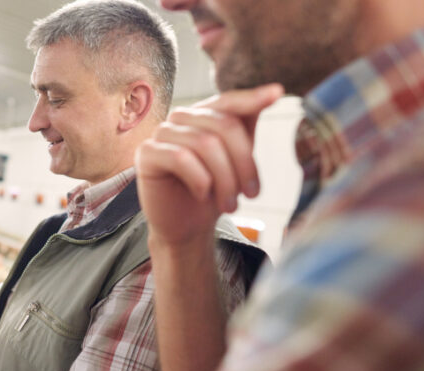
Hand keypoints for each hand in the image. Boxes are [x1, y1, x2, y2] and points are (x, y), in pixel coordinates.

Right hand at [135, 84, 282, 246]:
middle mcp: (180, 118)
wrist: (187, 227)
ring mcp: (161, 133)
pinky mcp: (146, 153)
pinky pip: (180, 158)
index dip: (251, 98)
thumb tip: (273, 90)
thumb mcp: (236, 157)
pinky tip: (203, 194)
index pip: (228, 101)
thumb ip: (247, 124)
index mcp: (203, 115)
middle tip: (252, 194)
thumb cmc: (213, 192)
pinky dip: (200, 180)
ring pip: (205, 144)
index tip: (277, 93)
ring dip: (225, 179)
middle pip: (223, 126)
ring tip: (231, 205)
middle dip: (244, 163)